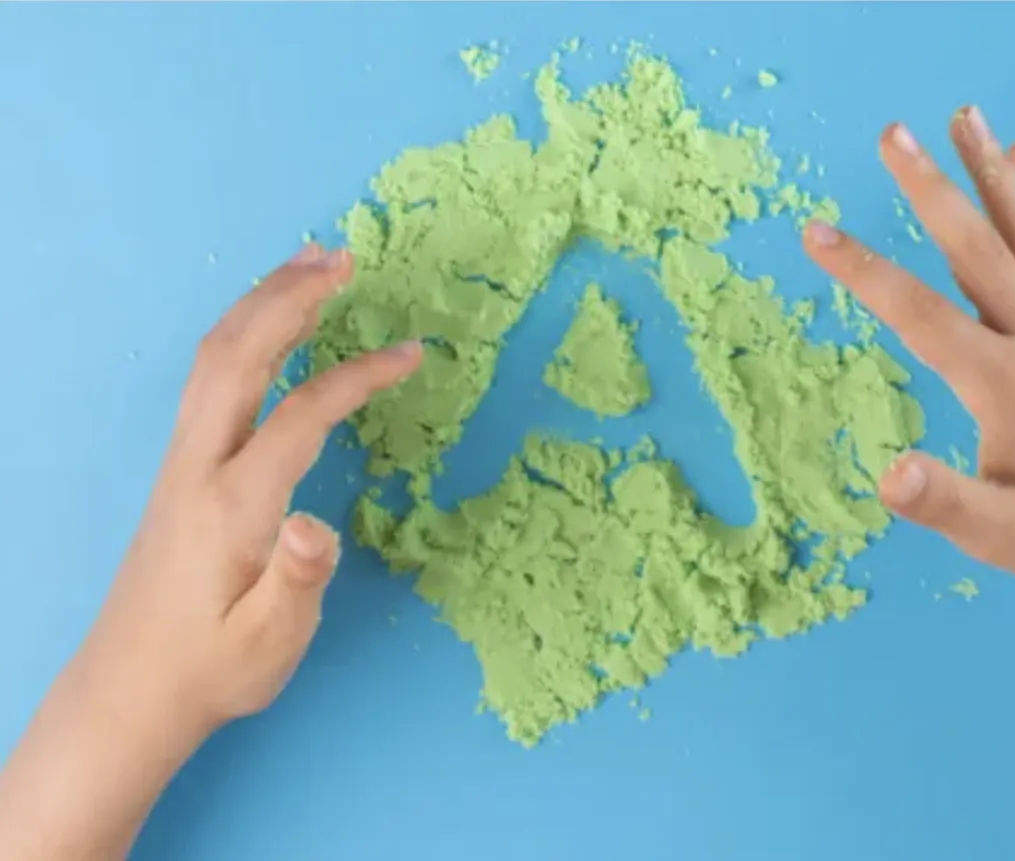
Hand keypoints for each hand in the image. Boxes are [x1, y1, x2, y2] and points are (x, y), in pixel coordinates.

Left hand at [96, 243, 421, 733]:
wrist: (133, 687)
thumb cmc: (214, 667)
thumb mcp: (267, 644)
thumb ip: (297, 583)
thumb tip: (316, 524)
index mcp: (232, 506)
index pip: (300, 417)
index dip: (358, 377)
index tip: (412, 353)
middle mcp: (199, 466)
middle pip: (238, 357)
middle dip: (289, 298)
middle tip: (342, 257)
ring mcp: (182, 460)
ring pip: (215, 358)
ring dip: (261, 303)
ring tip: (310, 265)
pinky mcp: (181, 466)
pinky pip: (209, 375)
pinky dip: (243, 331)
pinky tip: (270, 324)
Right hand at [802, 106, 1014, 722]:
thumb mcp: (1002, 535)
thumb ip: (945, 503)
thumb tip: (888, 476)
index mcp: (1007, 383)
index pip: (920, 314)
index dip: (862, 271)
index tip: (815, 232)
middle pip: (978, 247)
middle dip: (930, 187)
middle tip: (892, 133)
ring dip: (991, 171)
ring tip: (964, 117)